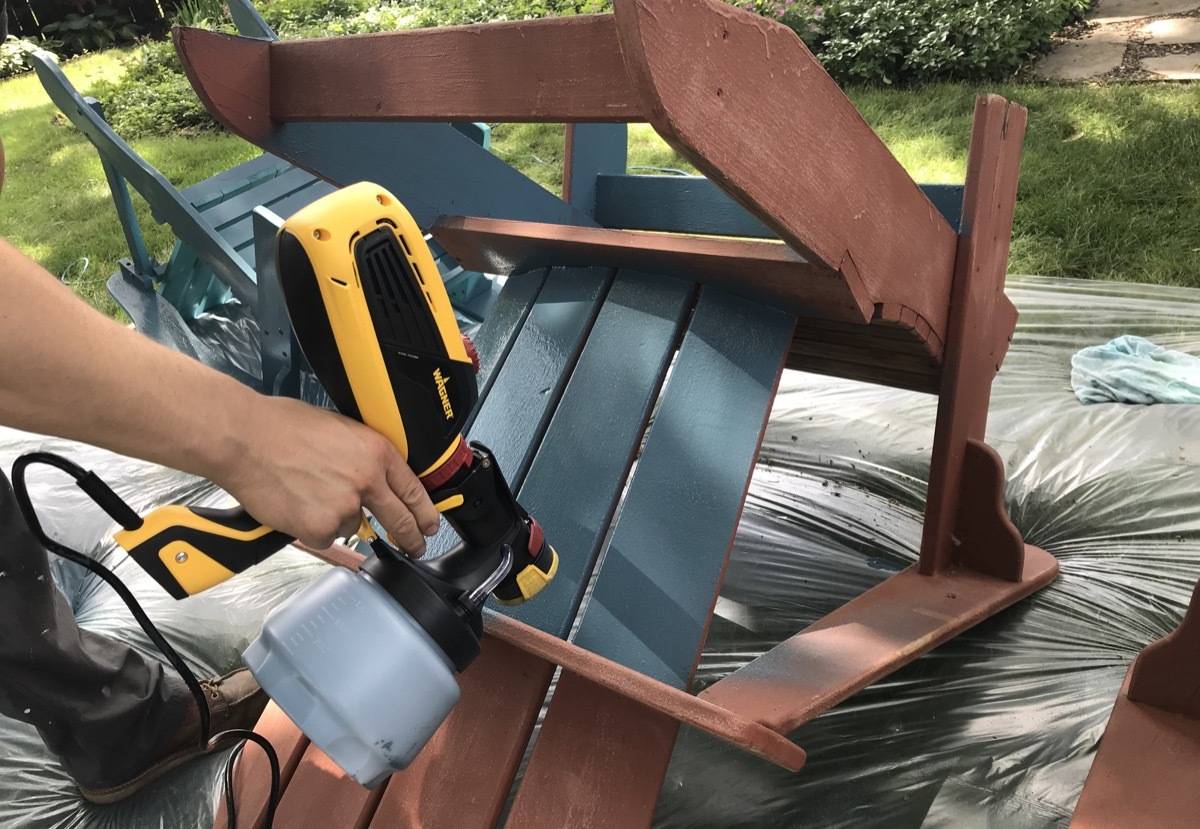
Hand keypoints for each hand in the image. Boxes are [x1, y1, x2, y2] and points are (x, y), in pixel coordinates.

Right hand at [208, 394, 438, 554]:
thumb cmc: (283, 427)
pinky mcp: (320, 528)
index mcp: (377, 452)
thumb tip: (375, 476)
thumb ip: (364, 455)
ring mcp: (345, 507)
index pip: (414, 491)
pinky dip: (313, 528)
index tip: (430, 525)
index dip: (426, 513)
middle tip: (415, 547)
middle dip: (411, 539)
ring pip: (353, 525)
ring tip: (308, 492)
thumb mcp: (341, 428)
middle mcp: (367, 481)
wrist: (245, 438)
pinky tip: (296, 504)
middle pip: (401, 521)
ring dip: (337, 518)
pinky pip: (325, 536)